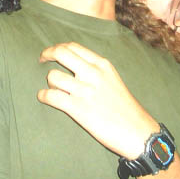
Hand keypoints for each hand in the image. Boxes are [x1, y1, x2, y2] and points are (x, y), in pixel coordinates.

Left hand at [37, 42, 158, 159]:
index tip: (51, 53)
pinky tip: (44, 97)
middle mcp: (93, 73)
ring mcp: (85, 91)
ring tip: (52, 88)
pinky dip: (43, 96)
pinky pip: (51, 96)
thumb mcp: (112, 79)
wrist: (137, 131)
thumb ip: (95, 69)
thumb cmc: (124, 107)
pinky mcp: (78, 109)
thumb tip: (74, 64)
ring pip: (53, 76)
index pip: (74, 47)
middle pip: (61, 53)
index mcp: (102, 64)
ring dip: (49, 82)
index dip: (58, 47)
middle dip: (47, 54)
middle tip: (42, 59)